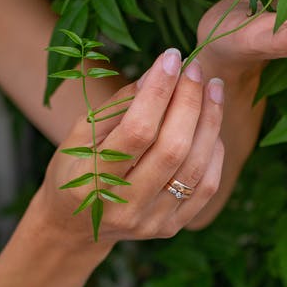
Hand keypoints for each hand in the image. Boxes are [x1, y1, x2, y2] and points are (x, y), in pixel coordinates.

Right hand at [37, 49, 225, 244]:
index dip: (158, 91)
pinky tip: (211, 125)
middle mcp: (122, 206)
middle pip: (172, 148)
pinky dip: (213, 151)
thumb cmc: (74, 168)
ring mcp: (149, 222)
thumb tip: (158, 74)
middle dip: (189, 101)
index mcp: (91, 180)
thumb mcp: (81, 134)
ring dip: (209, 121)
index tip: (170, 57)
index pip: (136, 131)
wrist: (73, 226)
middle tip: (195, 68)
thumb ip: (118, 106)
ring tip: (213, 89)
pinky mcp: (170, 228)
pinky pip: (205, 187)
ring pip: (194, 167)